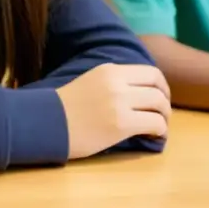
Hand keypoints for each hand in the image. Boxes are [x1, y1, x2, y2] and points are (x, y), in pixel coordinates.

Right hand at [55, 63, 170, 159]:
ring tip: (160, 126)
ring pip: (158, 104)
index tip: (161, 97)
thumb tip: (141, 92)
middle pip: (157, 87)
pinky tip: (154, 136)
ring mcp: (119, 103)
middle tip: (163, 114)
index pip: (150, 72)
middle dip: (165, 101)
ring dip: (164, 116)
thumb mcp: (92, 82)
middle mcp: (117, 82)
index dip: (162, 86)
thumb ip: (116, 83)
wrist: (43, 124)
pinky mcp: (119, 124)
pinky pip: (153, 123)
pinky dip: (160, 130)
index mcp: (111, 70)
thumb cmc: (64, 108)